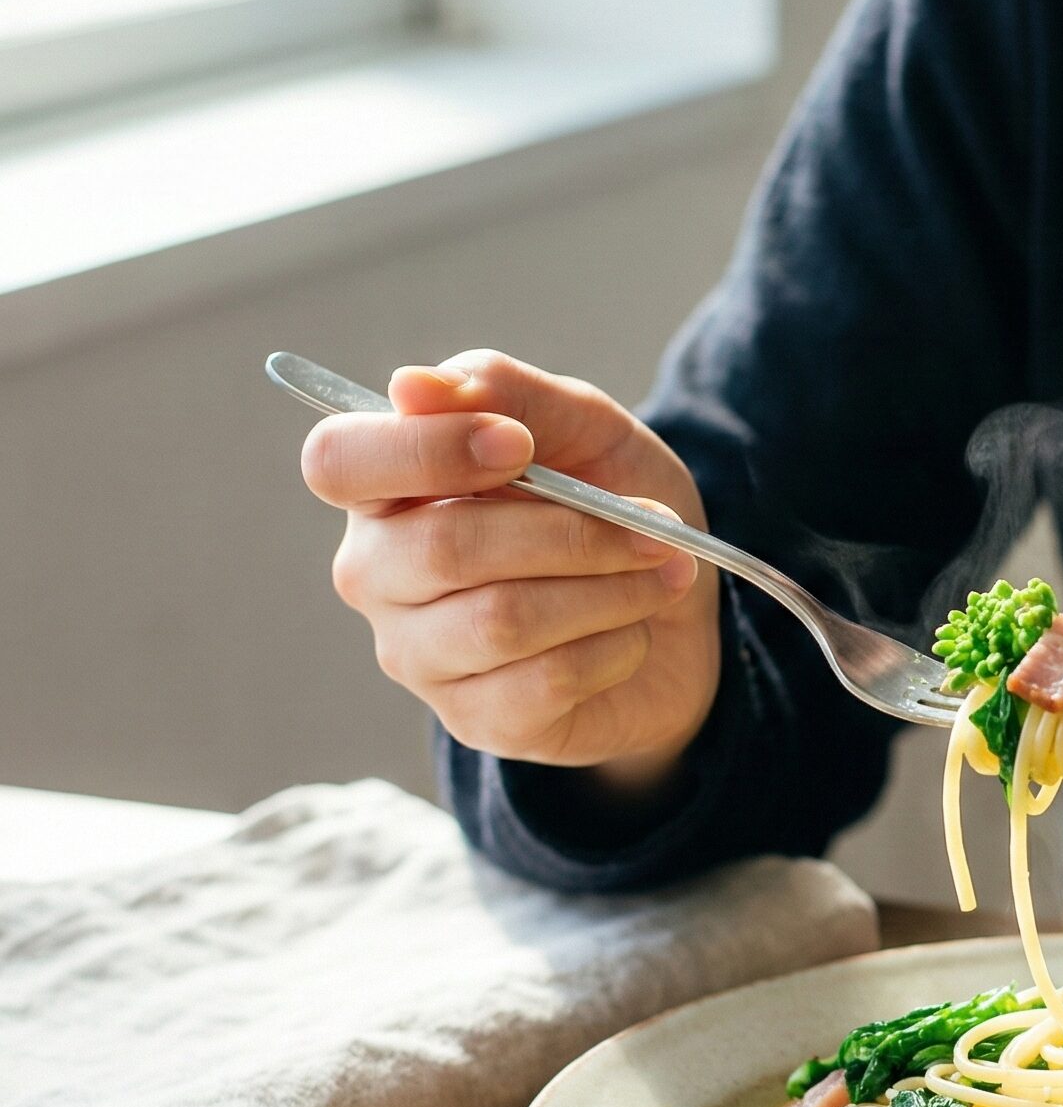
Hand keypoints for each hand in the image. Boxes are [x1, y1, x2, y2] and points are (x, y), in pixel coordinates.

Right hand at [302, 350, 720, 777]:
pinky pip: (545, 681)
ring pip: (503, 619)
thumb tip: (414, 385)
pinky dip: (614, 646)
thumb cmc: (613, 507)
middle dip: (572, 531)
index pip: (338, 461)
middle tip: (655, 525)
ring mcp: (419, 656)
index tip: (521, 446)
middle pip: (443, 547)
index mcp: (387, 487)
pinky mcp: (476, 720)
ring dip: (610, 589)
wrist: (680, 618)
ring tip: (663, 572)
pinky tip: (633, 631)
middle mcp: (379, 574)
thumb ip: (507, 392)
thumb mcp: (585, 429)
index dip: (426, 450)